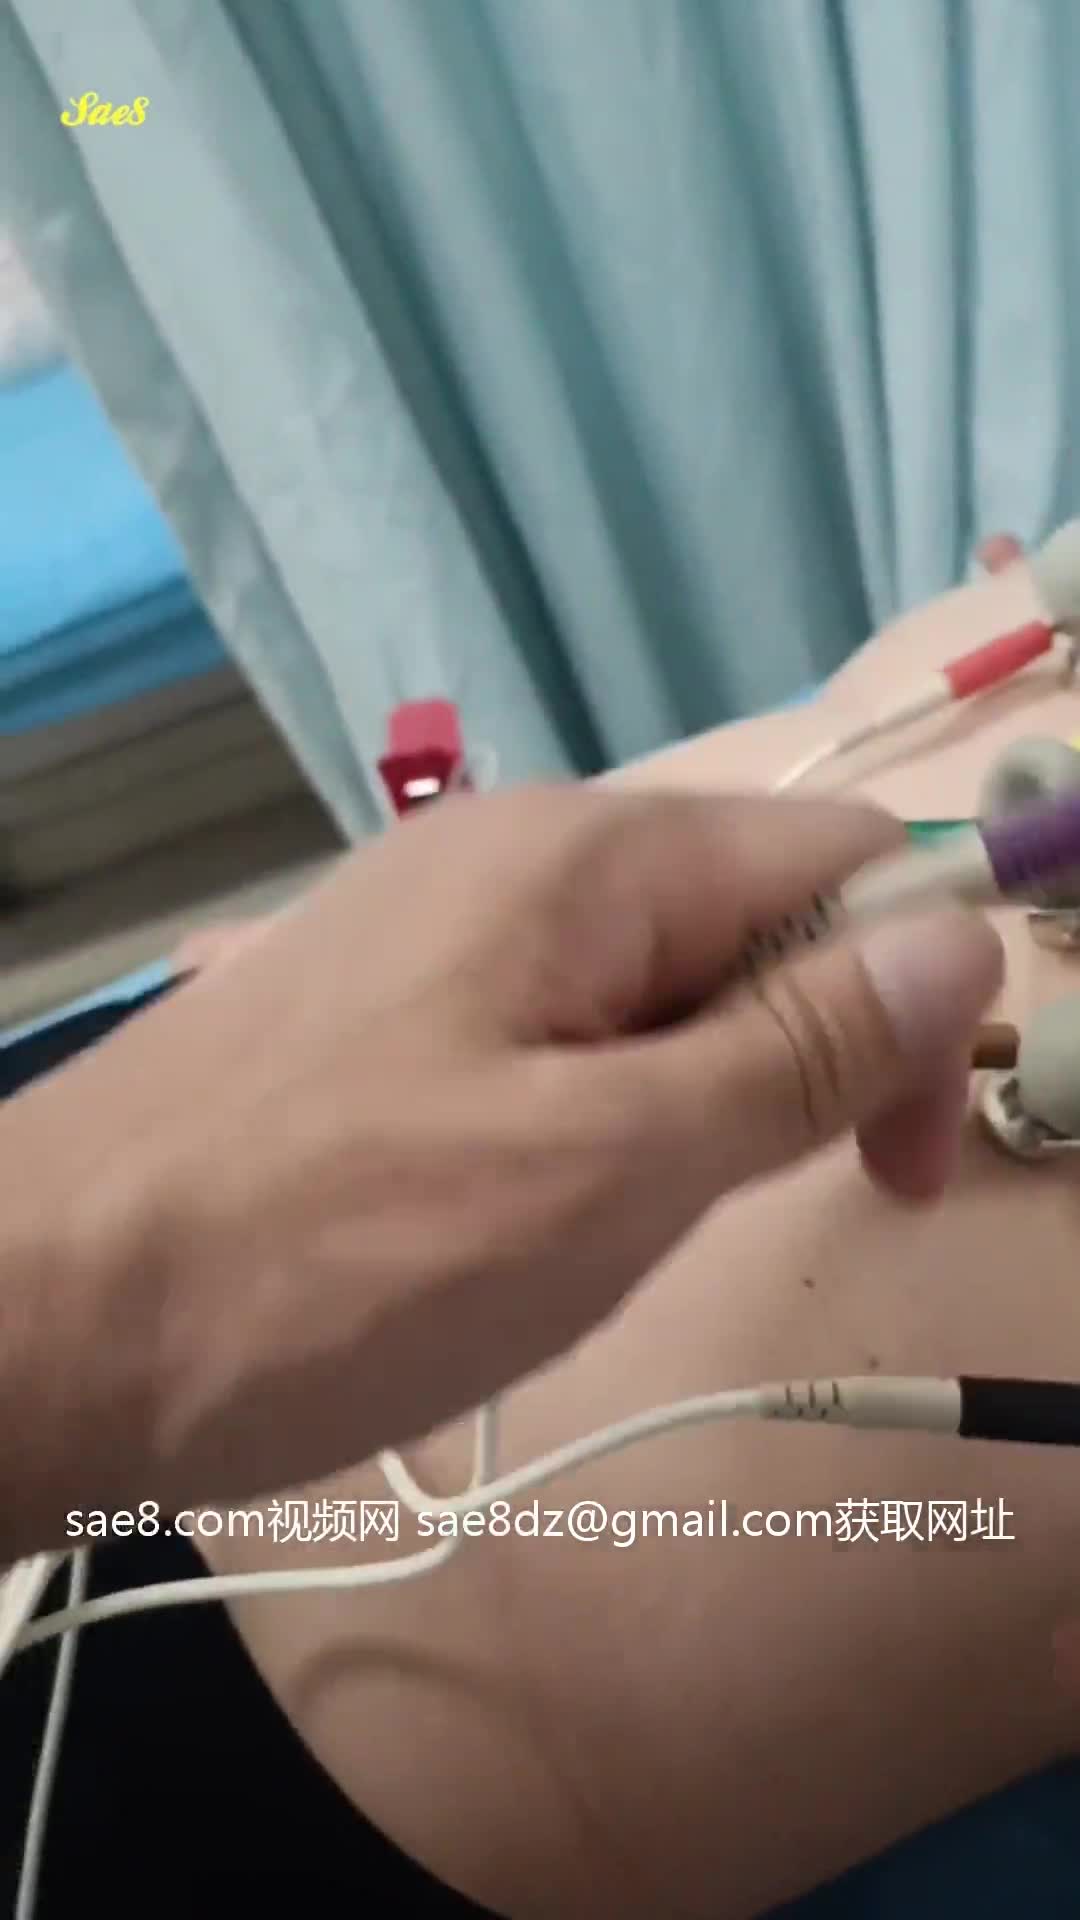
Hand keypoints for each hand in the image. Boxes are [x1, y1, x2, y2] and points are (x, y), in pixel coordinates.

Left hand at [45, 784, 1001, 1515]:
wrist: (34, 1317)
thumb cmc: (330, 1257)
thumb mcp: (605, 1168)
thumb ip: (791, 1052)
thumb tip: (955, 937)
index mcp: (586, 857)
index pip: (840, 868)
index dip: (908, 1001)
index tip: (885, 1166)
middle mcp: (509, 853)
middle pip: (741, 920)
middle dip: (791, 1065)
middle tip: (736, 1220)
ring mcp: (424, 925)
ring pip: (642, 990)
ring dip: (681, 1111)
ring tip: (595, 1234)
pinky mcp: (367, 1005)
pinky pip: (539, 1033)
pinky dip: (580, 1121)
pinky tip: (510, 1215)